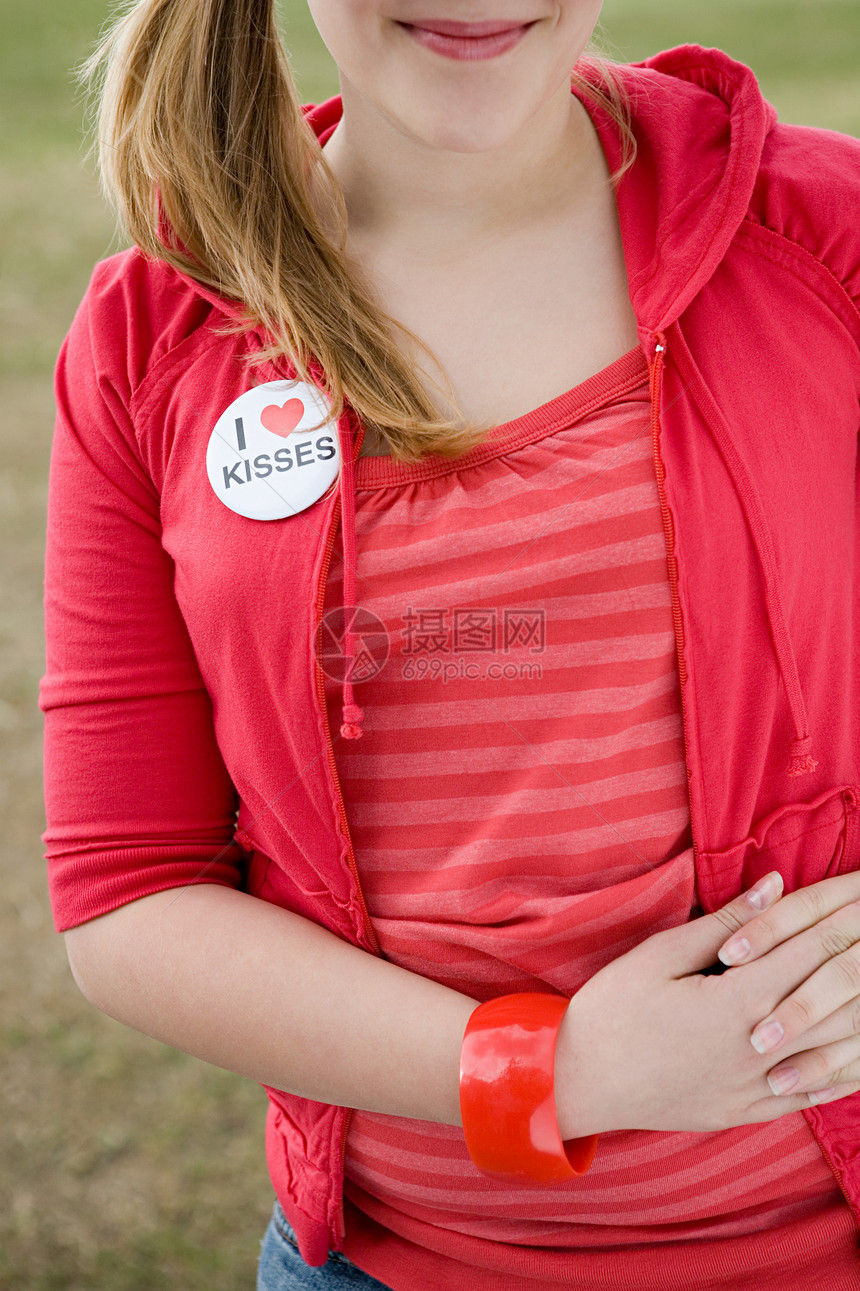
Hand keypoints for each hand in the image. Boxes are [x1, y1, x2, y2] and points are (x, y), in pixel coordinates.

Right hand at [554, 871, 859, 1138]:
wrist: (577, 1081)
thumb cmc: (611, 1010)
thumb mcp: (659, 955)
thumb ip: (725, 924)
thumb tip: (775, 887)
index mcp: (737, 999)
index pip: (811, 949)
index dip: (845, 918)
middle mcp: (758, 1045)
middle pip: (833, 997)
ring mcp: (755, 1084)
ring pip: (831, 1050)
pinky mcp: (744, 1111)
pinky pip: (809, 1096)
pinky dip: (841, 1075)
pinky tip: (858, 1060)